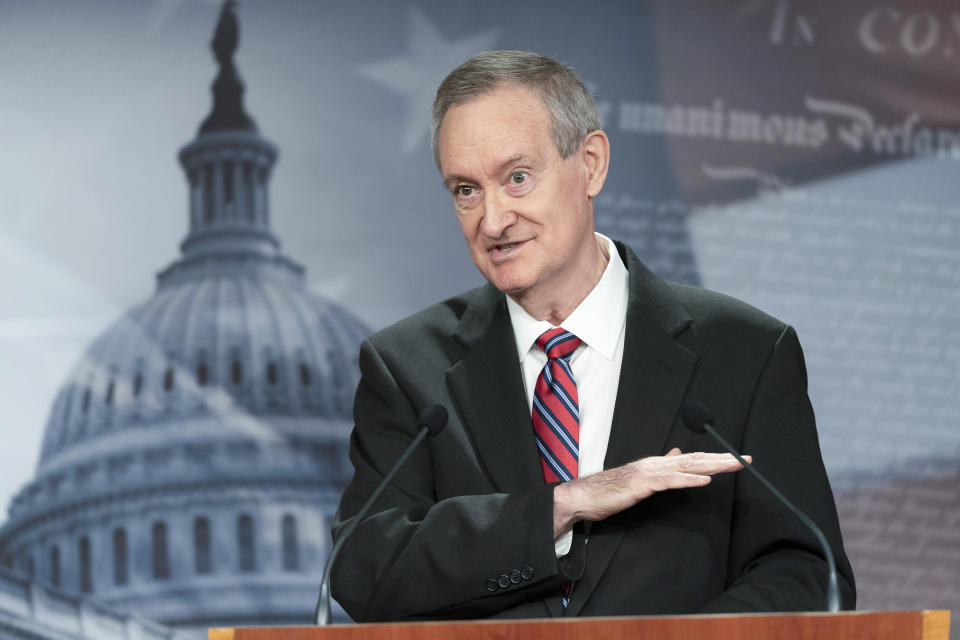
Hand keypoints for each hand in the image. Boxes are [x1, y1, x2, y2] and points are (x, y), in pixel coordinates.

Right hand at [552, 448, 749, 537]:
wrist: (584, 496)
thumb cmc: (610, 490)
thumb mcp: (641, 478)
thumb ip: (661, 467)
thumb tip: (677, 453)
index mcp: (657, 463)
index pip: (692, 459)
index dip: (716, 458)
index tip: (737, 460)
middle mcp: (655, 463)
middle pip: (695, 460)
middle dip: (722, 459)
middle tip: (745, 460)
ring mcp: (649, 472)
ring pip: (686, 467)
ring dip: (712, 466)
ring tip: (732, 466)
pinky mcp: (641, 484)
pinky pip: (669, 482)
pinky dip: (688, 481)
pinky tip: (704, 481)